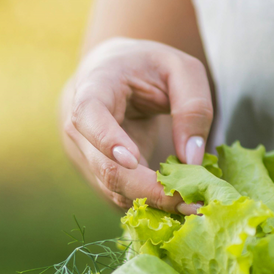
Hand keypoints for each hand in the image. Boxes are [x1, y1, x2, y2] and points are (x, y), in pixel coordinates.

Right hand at [59, 37, 213, 212]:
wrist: (114, 76)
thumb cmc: (148, 67)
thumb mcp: (182, 70)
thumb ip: (193, 107)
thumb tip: (192, 159)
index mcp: (95, 87)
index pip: (88, 114)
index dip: (107, 139)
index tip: (133, 160)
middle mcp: (80, 126)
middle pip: (105, 167)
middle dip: (149, 189)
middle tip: (191, 202)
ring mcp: (85, 155)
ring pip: (113, 190)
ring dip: (153, 203)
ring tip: (194, 206)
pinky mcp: (97, 175)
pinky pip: (121, 196)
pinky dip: (150, 204)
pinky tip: (180, 203)